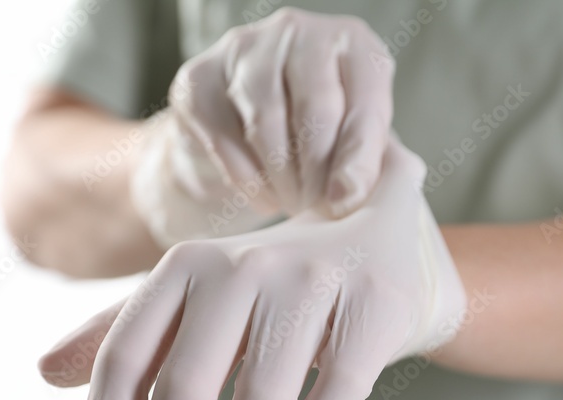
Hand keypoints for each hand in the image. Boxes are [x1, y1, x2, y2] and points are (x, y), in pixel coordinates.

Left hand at [42, 137, 466, 399]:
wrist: (373, 237)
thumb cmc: (262, 290)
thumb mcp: (189, 302)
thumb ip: (122, 336)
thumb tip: (42, 372)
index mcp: (185, 266)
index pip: (126, 354)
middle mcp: (242, 265)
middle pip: (187, 381)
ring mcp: (313, 280)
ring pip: (265, 392)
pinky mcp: (374, 304)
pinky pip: (340, 385)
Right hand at [169, 7, 394, 218]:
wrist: (242, 128)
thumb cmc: (312, 131)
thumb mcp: (350, 140)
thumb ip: (359, 161)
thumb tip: (346, 195)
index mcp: (349, 42)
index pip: (363, 99)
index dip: (357, 158)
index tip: (345, 200)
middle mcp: (297, 30)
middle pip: (314, 107)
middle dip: (316, 171)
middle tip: (315, 206)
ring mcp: (242, 49)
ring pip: (266, 122)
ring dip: (281, 178)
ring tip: (292, 203)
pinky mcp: (199, 79)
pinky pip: (224, 138)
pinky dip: (247, 180)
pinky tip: (264, 198)